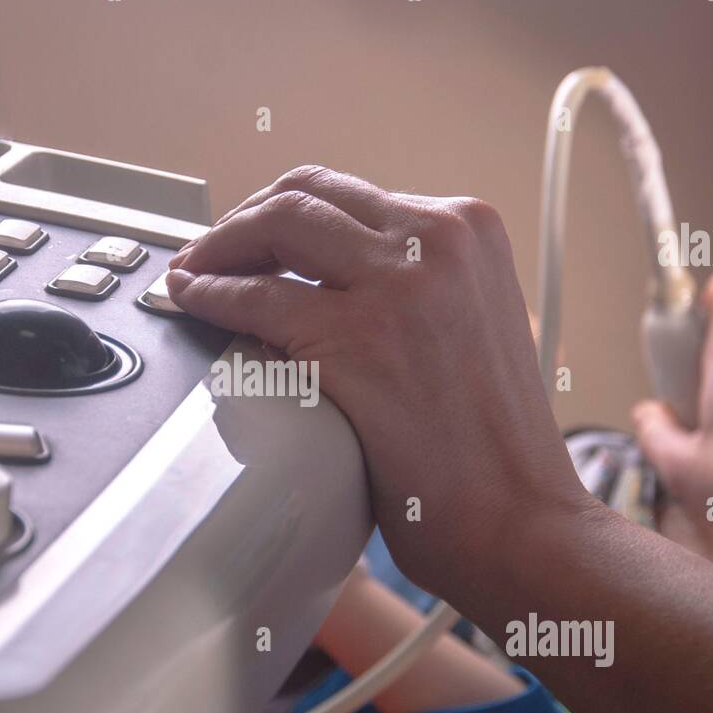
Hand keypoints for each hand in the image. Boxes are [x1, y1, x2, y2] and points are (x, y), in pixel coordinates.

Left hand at [164, 166, 590, 596]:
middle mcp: (437, 239)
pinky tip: (193, 301)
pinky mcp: (355, 339)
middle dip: (243, 220)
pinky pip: (255, 299)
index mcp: (468, 229)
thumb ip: (418, 280)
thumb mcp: (472, 320)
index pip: (350, 194)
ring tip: (193, 271)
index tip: (253, 235)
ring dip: (219, 246)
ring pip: (276, 227)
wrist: (520, 518)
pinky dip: (211, 294)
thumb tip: (331, 271)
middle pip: (306, 194)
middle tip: (211, 251)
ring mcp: (396, 285)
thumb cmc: (492, 444)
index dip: (284, 212)